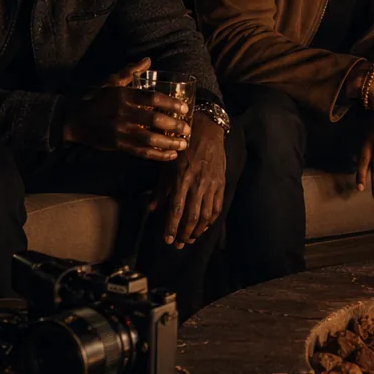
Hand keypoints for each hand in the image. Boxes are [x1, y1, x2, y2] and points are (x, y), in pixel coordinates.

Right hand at [61, 59, 191, 160]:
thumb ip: (130, 71)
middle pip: (155, 120)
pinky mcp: (119, 146)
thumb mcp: (111, 82)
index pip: (152, 98)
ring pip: (150, 139)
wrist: (75, 120)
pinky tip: (171, 155)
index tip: (184, 108)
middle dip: (175, 126)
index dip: (171, 103)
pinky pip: (142, 152)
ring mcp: (121, 132)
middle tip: (188, 129)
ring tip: (183, 145)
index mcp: (124, 96)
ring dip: (169, 143)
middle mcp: (124, 114)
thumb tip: (148, 60)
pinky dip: (158, 155)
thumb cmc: (96, 99)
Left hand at [152, 112, 226, 246]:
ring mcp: (211, 184)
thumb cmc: (182, 146)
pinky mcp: (221, 183)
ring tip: (190, 238)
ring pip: (206, 215)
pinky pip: (217, 206)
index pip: (176, 210)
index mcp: (181, 179)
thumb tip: (152, 209)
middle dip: (184, 233)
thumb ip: (161, 189)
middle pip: (192, 217)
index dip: (171, 227)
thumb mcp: (166, 164)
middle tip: (178, 244)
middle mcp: (197, 184)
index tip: (167, 239)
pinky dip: (211, 220)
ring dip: (198, 230)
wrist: (207, 130)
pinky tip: (204, 226)